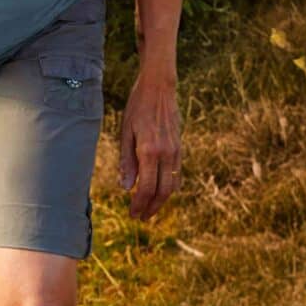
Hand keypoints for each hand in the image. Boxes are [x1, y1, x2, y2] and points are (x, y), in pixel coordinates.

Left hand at [118, 63, 181, 218]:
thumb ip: (126, 161)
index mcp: (150, 151)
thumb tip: (126, 187)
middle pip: (162, 192)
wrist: (159, 88)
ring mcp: (176, 151)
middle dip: (151, 208)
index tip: (132, 214)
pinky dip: (170, 187)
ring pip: (172, 186)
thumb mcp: (125, 131)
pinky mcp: (180, 147)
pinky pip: (177, 174)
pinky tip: (160, 191)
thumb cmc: (137, 107)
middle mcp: (166, 154)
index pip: (146, 188)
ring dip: (161, 200)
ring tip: (149, 208)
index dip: (139, 204)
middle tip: (140, 217)